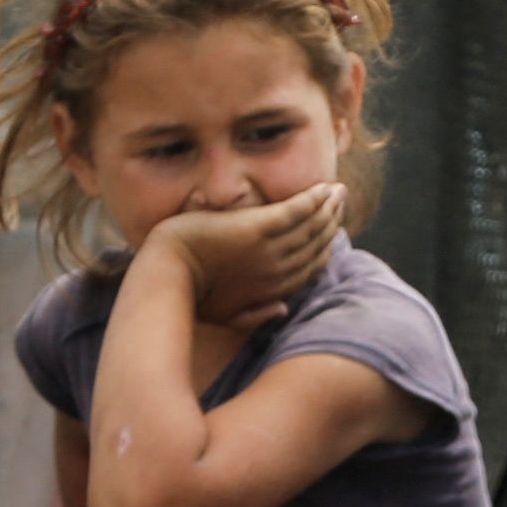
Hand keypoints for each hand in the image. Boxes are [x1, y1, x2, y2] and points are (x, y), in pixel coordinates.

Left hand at [146, 189, 339, 328]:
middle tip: (339, 202)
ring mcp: (268, 249)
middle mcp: (277, 270)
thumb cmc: (189, 298)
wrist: (167, 274)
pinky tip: (324, 189)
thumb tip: (283, 308)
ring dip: (327, 207)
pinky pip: (294, 212)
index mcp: (271, 291)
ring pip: (310, 226)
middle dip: (331, 222)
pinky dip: (313, 200)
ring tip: (337, 192)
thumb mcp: (224, 317)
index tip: (332, 231)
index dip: (325, 248)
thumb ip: (255, 315)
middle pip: (315, 244)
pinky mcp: (256, 228)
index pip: (310, 267)